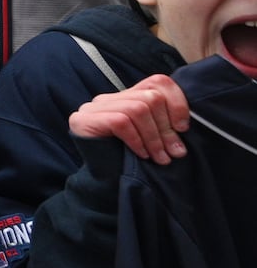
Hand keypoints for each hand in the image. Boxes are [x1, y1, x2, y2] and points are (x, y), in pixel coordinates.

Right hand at [68, 73, 189, 163]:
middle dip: (167, 127)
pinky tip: (141, 155)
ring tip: (160, 158)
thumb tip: (183, 127)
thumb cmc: (129, 162)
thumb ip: (164, 126)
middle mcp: (108, 99)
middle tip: (174, 152)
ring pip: (138, 109)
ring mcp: (93, 108)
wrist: (101, 185)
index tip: (183, 128)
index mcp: (125, 98)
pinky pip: (120, 122)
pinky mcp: (84, 120)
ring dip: (154, 137)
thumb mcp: (151, 139)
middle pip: (150, 97)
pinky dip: (136, 140)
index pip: (157, 81)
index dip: (176, 102)